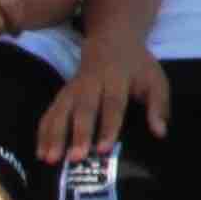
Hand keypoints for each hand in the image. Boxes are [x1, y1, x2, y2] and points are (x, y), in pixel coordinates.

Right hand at [38, 44, 165, 167]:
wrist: (113, 40)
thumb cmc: (138, 67)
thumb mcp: (155, 80)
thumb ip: (158, 106)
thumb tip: (160, 133)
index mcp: (117, 79)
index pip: (113, 104)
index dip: (108, 126)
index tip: (103, 149)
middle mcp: (92, 83)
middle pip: (83, 108)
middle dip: (78, 134)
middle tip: (75, 158)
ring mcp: (74, 88)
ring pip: (62, 110)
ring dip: (54, 135)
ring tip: (50, 159)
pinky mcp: (63, 93)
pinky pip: (50, 112)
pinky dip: (43, 131)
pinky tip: (40, 152)